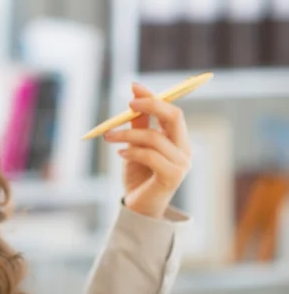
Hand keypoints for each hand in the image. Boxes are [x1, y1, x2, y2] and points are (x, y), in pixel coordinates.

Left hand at [103, 82, 191, 218]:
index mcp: (178, 139)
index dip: (154, 97)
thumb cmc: (138, 174)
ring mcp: (182, 164)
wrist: (138, 207)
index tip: (134, 87)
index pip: (171, 110)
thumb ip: (138, 123)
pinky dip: (132, 151)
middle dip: (151, 105)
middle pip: (174, 116)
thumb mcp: (135, 144)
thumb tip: (135, 95)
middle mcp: (184, 149)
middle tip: (128, 105)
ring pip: (154, 137)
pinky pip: (150, 155)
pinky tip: (120, 153)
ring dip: (127, 133)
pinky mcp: (173, 177)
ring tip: (108, 136)